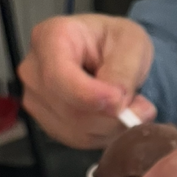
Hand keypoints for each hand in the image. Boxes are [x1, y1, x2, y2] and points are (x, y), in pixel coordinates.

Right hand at [19, 14, 156, 148]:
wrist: (109, 54)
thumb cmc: (116, 41)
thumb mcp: (131, 43)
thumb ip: (123, 71)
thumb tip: (116, 103)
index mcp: (50, 37)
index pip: (58, 77)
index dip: (89, 96)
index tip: (119, 100)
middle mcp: (33, 70)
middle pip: (68, 109)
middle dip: (110, 116)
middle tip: (143, 107)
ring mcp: (35, 99)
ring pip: (75, 130)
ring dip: (110, 127)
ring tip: (132, 108)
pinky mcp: (47, 122)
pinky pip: (77, 139)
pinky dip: (103, 135)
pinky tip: (115, 118)